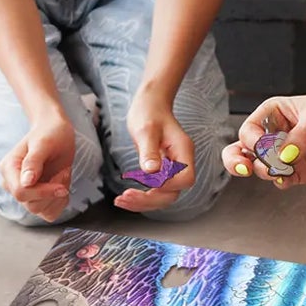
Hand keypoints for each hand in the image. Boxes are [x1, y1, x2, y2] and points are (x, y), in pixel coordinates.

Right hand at [1, 116, 77, 222]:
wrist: (57, 132)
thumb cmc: (49, 133)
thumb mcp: (44, 143)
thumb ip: (33, 161)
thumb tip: (26, 182)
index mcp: (8, 168)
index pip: (20, 192)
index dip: (42, 192)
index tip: (61, 186)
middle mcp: (13, 183)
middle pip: (31, 205)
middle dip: (52, 191)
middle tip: (63, 171)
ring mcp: (25, 193)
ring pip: (41, 211)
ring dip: (58, 196)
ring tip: (62, 175)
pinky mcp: (38, 199)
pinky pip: (50, 213)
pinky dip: (60, 203)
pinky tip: (62, 185)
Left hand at [114, 94, 194, 212]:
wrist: (149, 103)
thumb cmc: (149, 112)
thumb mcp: (146, 129)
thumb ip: (149, 151)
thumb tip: (151, 173)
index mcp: (183, 151)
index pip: (185, 178)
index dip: (168, 185)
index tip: (147, 181)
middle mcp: (181, 162)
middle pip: (173, 192)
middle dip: (149, 199)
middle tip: (125, 197)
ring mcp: (172, 167)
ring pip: (163, 195)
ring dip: (143, 202)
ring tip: (120, 201)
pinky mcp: (161, 170)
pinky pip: (155, 189)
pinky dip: (141, 196)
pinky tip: (124, 197)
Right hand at [223, 90, 305, 187]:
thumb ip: (300, 136)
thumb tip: (284, 155)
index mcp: (275, 113)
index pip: (250, 128)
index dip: (252, 138)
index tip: (263, 145)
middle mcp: (277, 134)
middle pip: (244, 148)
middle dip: (238, 159)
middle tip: (244, 167)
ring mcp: (288, 155)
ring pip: (261, 167)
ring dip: (264, 171)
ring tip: (278, 170)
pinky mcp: (301, 171)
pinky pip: (282, 180)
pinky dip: (280, 182)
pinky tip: (285, 180)